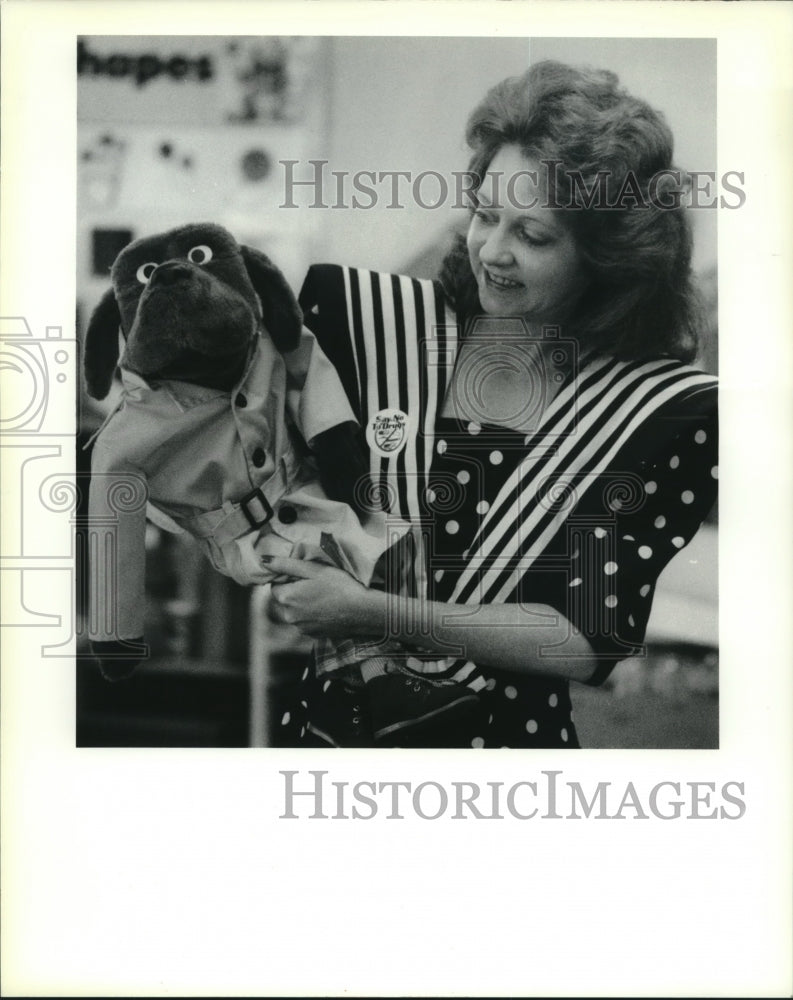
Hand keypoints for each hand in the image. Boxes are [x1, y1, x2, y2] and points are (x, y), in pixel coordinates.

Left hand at [266, 557, 382, 638]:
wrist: (362, 612)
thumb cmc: (339, 586)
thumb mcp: (313, 569)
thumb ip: (286, 564)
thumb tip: (263, 561)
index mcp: (286, 597)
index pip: (275, 585)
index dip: (289, 579)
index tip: (306, 577)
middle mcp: (288, 616)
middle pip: (284, 599)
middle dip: (295, 592)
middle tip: (316, 585)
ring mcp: (300, 628)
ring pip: (295, 612)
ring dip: (303, 605)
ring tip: (324, 598)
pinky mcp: (311, 636)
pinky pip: (305, 622)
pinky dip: (312, 616)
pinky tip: (327, 609)